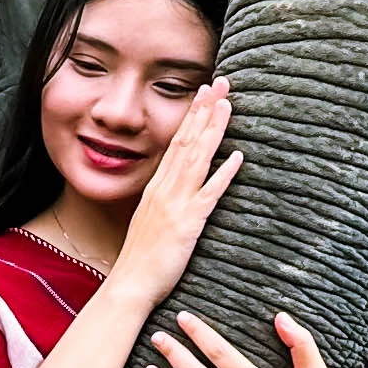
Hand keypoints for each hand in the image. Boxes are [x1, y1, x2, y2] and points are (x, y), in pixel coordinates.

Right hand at [113, 82, 241, 310]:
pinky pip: (209, 194)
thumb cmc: (141, 260)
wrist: (130, 284)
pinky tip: (237, 156)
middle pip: (187, 141)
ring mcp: (175, 204)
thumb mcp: (150, 221)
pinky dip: (223, 174)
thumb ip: (164, 201)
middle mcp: (165, 189)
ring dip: (213, 130)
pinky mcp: (188, 223)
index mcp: (157, 187)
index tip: (204, 93)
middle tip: (220, 83)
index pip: (176, 142)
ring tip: (227, 105)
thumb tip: (177, 187)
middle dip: (204, 110)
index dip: (191, 116)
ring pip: (197, 159)